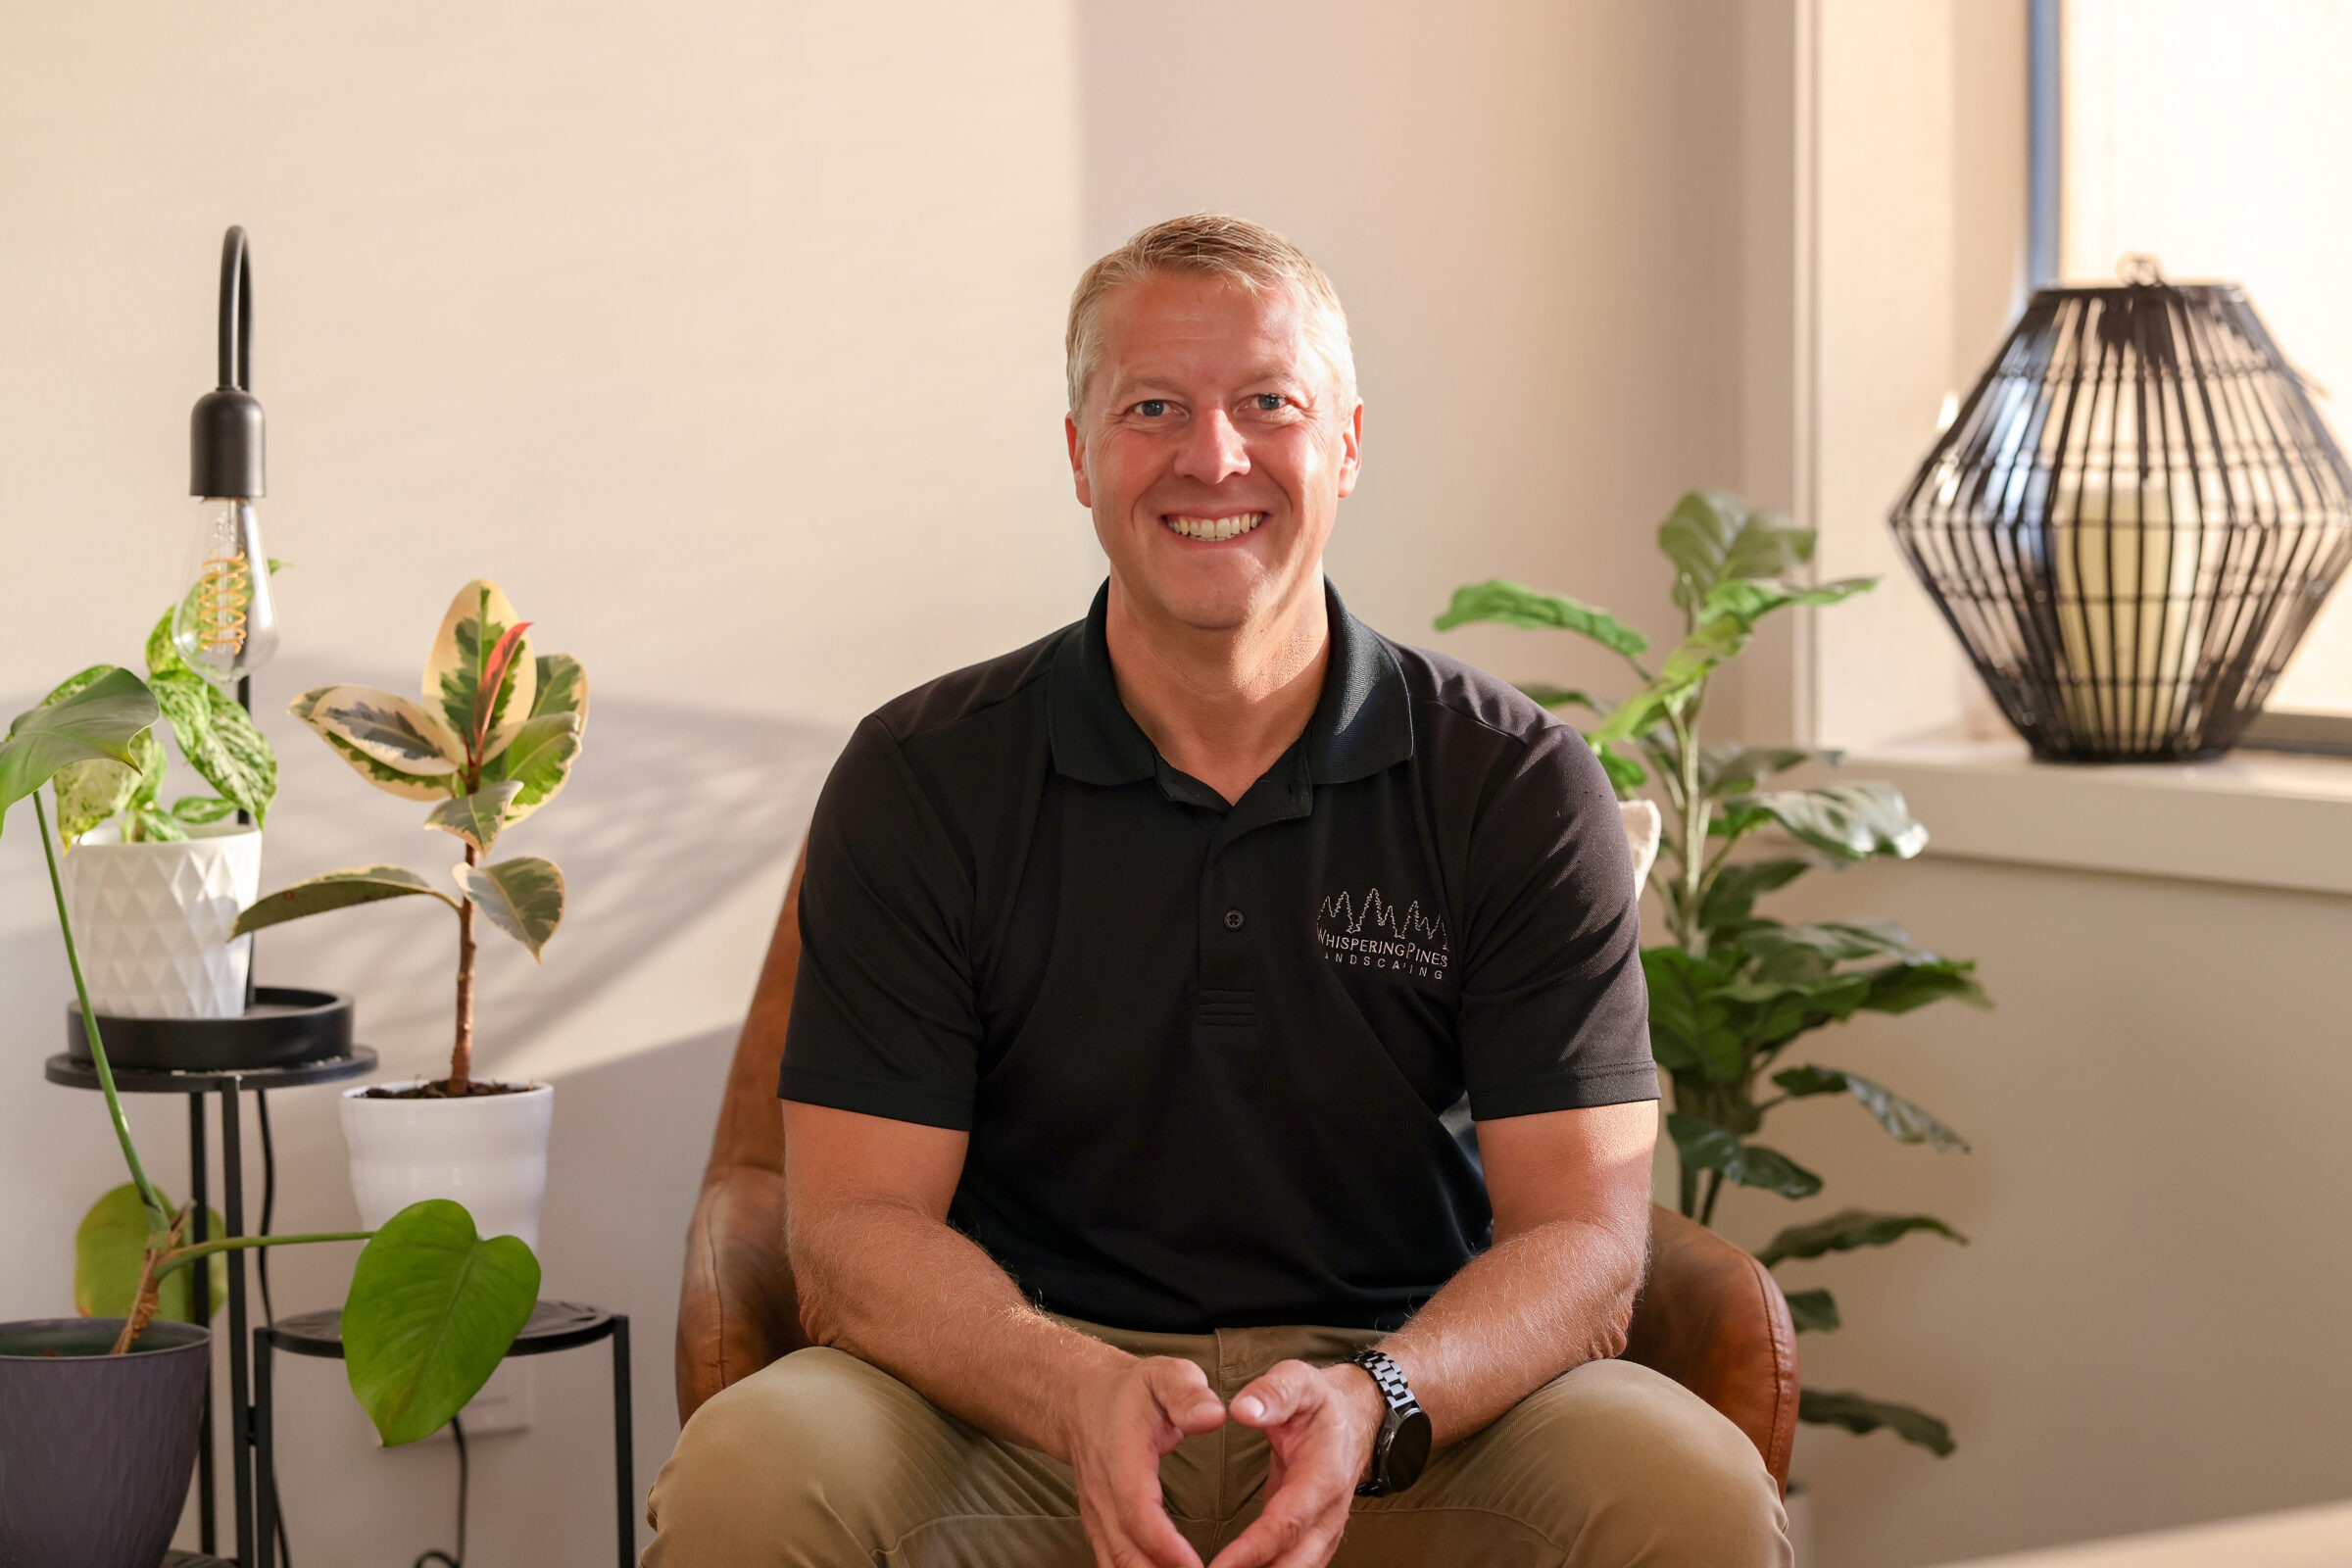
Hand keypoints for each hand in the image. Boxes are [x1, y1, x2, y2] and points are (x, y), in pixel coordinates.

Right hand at [1065, 1354, 1227, 1567]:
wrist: (1082, 1400)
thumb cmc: (1132, 1391)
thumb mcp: (1164, 1375)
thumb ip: (1189, 1394)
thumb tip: (1215, 1416)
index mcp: (1120, 1460)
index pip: (1137, 1513)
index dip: (1165, 1546)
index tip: (1197, 1567)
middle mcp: (1102, 1495)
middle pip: (1124, 1554)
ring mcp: (1097, 1515)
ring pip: (1116, 1565)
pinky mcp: (1101, 1527)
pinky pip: (1115, 1564)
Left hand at [1206, 1360, 1386, 1567]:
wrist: (1354, 1417)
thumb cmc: (1320, 1401)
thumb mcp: (1298, 1380)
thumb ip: (1273, 1393)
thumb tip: (1241, 1410)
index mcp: (1323, 1475)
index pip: (1287, 1523)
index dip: (1254, 1549)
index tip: (1219, 1567)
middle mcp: (1328, 1512)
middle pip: (1296, 1563)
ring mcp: (1324, 1530)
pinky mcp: (1313, 1538)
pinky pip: (1292, 1567)